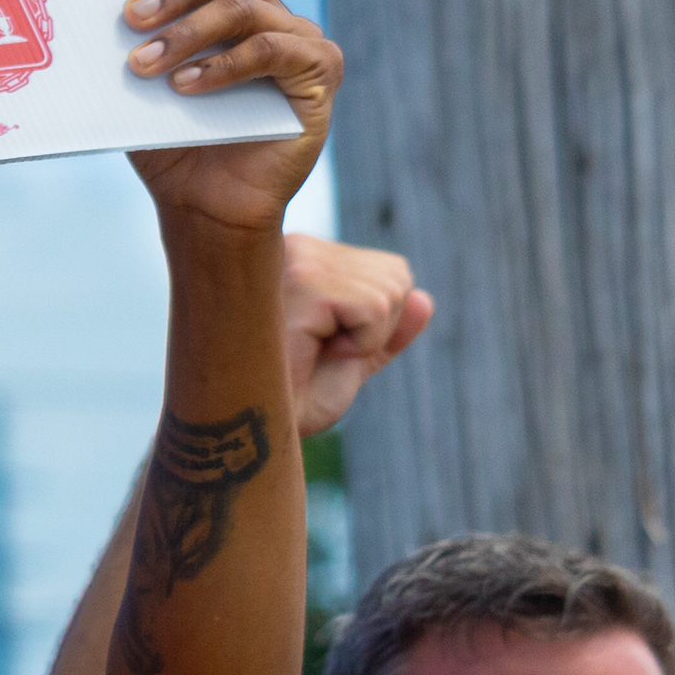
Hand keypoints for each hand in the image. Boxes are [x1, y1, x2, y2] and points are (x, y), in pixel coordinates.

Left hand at [118, 0, 336, 236]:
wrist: (201, 201)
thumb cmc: (166, 132)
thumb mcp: (139, 74)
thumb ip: (132, 32)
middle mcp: (267, 7)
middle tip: (132, 16)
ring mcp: (298, 38)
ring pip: (243, 6)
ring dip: (186, 33)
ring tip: (143, 65)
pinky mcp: (319, 72)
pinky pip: (271, 50)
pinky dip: (223, 65)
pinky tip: (185, 86)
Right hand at [280, 233, 428, 437]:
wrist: (249, 431)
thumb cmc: (288, 398)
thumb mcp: (349, 362)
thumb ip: (386, 331)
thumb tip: (425, 298)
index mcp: (300, 254)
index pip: (387, 270)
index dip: (375, 324)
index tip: (324, 345)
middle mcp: (293, 244)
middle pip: (395, 275)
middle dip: (376, 329)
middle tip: (320, 352)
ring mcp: (295, 257)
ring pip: (390, 291)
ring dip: (365, 339)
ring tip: (312, 352)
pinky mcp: (302, 282)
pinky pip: (374, 309)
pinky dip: (360, 344)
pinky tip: (313, 352)